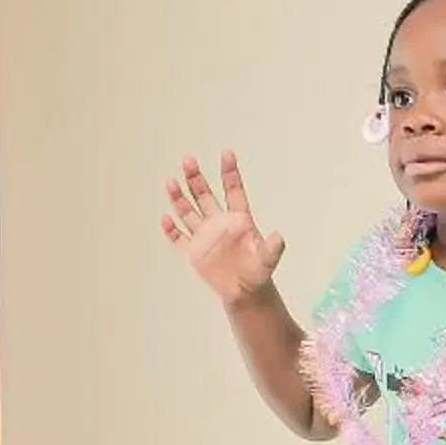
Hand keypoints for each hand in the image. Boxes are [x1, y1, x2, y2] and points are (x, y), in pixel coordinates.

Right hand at [160, 152, 284, 305]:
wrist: (245, 291)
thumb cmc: (259, 272)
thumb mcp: (268, 260)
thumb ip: (272, 248)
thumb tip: (280, 237)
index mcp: (239, 220)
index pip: (233, 191)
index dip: (229, 173)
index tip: (226, 153)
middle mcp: (220, 223)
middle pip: (205, 196)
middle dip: (196, 179)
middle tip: (188, 160)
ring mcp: (205, 236)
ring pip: (189, 212)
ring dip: (179, 198)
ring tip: (171, 182)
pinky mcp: (195, 252)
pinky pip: (180, 238)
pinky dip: (171, 230)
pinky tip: (166, 218)